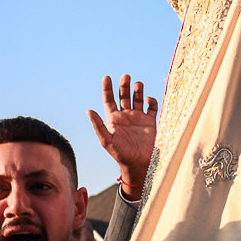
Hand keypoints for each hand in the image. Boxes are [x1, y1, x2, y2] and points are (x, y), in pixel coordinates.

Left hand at [87, 73, 158, 198]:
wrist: (139, 163)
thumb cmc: (121, 154)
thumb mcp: (107, 140)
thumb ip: (98, 125)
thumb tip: (88, 110)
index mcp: (113, 119)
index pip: (109, 99)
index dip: (107, 88)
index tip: (106, 77)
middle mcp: (125, 116)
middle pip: (124, 95)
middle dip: (124, 85)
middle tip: (125, 76)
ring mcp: (138, 118)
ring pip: (137, 98)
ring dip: (137, 90)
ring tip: (137, 84)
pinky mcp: (150, 122)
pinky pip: (151, 107)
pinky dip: (151, 101)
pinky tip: (148, 100)